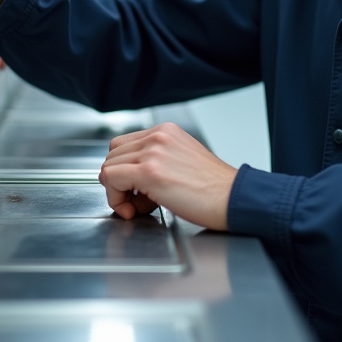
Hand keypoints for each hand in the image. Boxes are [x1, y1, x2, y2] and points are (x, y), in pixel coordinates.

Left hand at [99, 123, 237, 230]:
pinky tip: (132, 210)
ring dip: (117, 192)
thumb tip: (133, 177)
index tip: (134, 189)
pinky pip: (110, 179)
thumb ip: (158, 160)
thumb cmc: (214, 188)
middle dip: (119, 182)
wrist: (232, 198)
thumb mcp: (183, 160)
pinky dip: (115, 198)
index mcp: (166, 132)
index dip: (124, 170)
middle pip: (113, 155)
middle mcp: (157, 136)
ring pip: (108, 167)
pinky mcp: (149, 172)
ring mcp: (152, 152)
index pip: (124, 145)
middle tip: (137, 201)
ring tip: (140, 206)